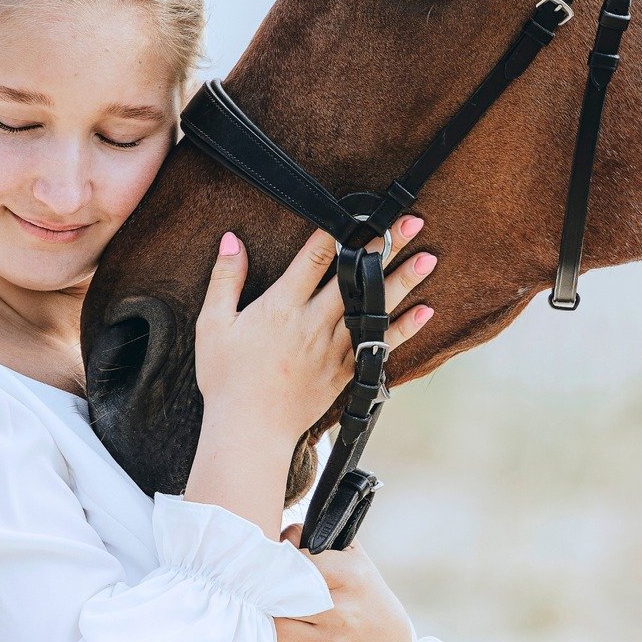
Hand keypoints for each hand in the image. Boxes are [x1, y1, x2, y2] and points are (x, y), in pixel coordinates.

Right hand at [183, 215, 436, 538]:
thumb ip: (224, 279)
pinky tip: (425, 312)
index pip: (314, 259)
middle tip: (411, 222)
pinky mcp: (345, 373)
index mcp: (281, 306)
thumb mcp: (213, 325)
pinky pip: (380, 346)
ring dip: (403, 282)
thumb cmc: (227, 379)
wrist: (249, 431)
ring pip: (374, 308)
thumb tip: (231, 239)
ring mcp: (333, 349)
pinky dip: (403, 329)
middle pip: (354, 277)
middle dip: (384, 247)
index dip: (337, 230)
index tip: (361, 210)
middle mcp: (314, 323)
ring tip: (428, 259)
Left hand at [274, 533, 413, 641]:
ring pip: (276, 627)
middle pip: (279, 598)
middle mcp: (342, 612)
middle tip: (261, 591)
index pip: (294, 564)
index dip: (279, 566)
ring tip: (274, 613)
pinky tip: (282, 637)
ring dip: (269, 620)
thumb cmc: (364, 597)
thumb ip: (317, 540)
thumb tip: (280, 535)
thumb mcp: (353, 560)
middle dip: (268, 594)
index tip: (277, 568)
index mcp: (351, 577)